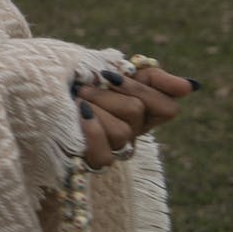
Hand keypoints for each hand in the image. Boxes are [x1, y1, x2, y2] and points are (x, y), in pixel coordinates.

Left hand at [76, 67, 197, 169]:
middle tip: (84, 87)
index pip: (168, 108)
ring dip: (93, 108)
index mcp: (144, 110)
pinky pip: (103, 155)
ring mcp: (116, 149)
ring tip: (75, 100)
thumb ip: (152, 77)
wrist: (41, 92)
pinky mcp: (95, 162)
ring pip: (121, 131)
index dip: (141, 90)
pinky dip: (90, 132)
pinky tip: (78, 116)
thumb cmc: (78, 80)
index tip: (112, 76)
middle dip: (106, 94)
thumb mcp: (114, 69)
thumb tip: (191, 86)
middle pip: (137, 112)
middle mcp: (133, 132)